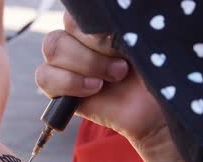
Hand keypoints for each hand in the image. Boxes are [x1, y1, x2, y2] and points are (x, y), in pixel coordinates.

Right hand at [36, 12, 191, 161]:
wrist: (157, 109)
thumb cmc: (156, 72)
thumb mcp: (144, 41)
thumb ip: (120, 27)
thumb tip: (104, 18)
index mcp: (97, 23)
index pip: (78, 10)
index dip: (95, 26)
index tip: (121, 40)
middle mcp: (78, 39)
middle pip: (66, 24)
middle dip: (95, 48)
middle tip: (123, 67)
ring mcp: (66, 62)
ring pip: (52, 48)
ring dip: (85, 64)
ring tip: (112, 78)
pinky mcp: (58, 88)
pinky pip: (44, 77)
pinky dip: (69, 82)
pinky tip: (94, 89)